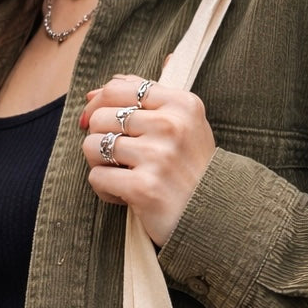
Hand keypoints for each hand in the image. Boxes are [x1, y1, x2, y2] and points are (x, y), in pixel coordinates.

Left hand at [80, 73, 215, 247]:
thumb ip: (148, 98)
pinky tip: (125, 196)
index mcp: (181, 104)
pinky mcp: (143, 187)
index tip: (94, 122)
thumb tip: (97, 90)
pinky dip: (105, 190)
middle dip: (100, 139)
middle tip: (119, 159)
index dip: (97, 105)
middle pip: (100, 118)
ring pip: (93, 146)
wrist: (214, 218)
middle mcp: (171, 125)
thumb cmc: (192, 170)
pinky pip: (97, 177)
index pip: (117, 89)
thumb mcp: (185, 124)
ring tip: (122, 176)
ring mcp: (158, 156)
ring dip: (100, 164)